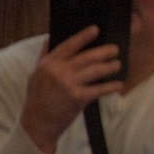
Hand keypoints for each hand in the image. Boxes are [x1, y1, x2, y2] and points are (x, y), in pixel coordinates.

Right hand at [19, 27, 123, 153]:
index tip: (95, 29)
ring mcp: (69, 84)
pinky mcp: (78, 98)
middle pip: (87, 56)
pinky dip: (111, 87)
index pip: (68, 45)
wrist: (37, 124)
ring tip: (117, 65)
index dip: (83, 36)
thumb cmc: (37, 99)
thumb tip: (49, 38)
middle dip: (104, 52)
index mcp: (48, 64)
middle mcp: (58, 72)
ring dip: (110, 67)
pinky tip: (118, 84)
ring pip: (96, 70)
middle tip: (115, 49)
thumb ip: (44, 56)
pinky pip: (99, 89)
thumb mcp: (36, 75)